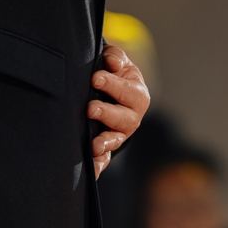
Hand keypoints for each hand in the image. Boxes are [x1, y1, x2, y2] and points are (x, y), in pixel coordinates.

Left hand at [89, 43, 150, 177]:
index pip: (127, 90)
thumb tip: (112, 63)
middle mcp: (132, 117)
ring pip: (116, 140)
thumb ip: (115, 58)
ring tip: (94, 145)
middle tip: (90, 108)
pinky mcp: (107, 148)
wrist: (109, 94)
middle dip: (107, 113)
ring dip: (105, 143)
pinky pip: (104, 159)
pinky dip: (99, 165)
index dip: (112, 84)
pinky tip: (92, 169)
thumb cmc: (114, 75)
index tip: (95, 78)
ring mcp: (120, 134)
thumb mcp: (117, 63)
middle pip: (124, 118)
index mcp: (137, 95)